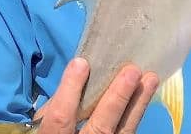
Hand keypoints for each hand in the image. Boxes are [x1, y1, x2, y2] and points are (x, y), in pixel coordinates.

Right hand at [33, 58, 158, 133]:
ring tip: (149, 78)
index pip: (61, 118)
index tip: (81, 63)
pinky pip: (128, 131)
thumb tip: (76, 77)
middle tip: (132, 71)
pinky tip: (144, 94)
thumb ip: (56, 105)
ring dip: (137, 103)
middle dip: (117, 98)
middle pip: (101, 127)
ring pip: (123, 132)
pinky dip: (137, 112)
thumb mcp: (40, 124)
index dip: (71, 90)